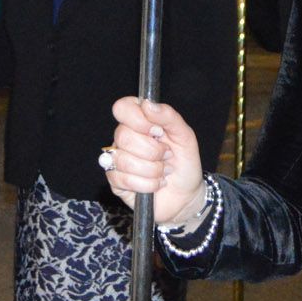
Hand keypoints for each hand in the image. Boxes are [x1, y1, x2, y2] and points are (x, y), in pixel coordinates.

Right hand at [105, 97, 208, 227]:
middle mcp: (124, 138)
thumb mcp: (185, 136)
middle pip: (123, 136)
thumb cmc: (184, 163)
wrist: (186, 195)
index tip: (157, 131)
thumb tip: (148, 105)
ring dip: (152, 170)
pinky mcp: (115, 181)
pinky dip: (146, 184)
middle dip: (152, 151)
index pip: (123, 108)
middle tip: (167, 156)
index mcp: (139, 121)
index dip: (138, 119)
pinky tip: (155, 184)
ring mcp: (117, 159)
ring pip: (123, 159)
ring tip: (163, 172)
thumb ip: (169, 116)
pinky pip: (122, 179)